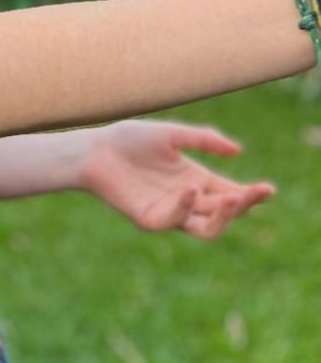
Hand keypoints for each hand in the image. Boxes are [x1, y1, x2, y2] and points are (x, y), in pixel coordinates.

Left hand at [77, 119, 274, 238]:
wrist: (94, 149)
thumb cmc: (128, 140)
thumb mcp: (171, 134)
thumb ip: (202, 139)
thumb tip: (238, 150)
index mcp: (196, 180)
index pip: (232, 193)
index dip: (251, 195)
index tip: (268, 189)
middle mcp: (187, 199)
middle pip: (225, 213)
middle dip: (244, 205)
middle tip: (255, 192)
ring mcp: (170, 212)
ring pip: (207, 228)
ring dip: (223, 216)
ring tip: (232, 197)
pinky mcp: (150, 219)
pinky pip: (175, 221)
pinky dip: (186, 207)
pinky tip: (190, 189)